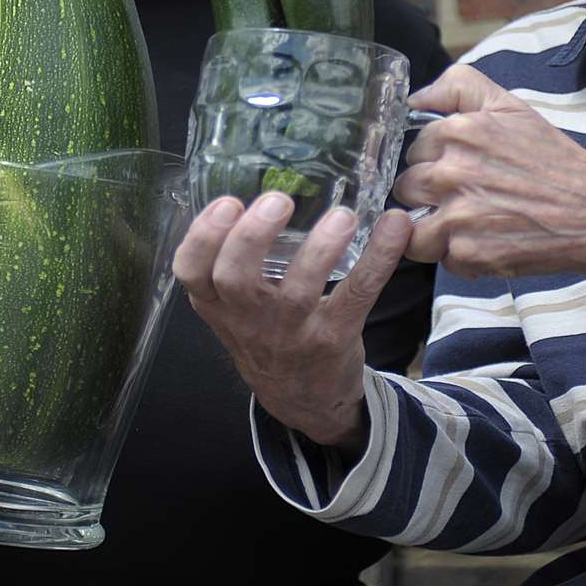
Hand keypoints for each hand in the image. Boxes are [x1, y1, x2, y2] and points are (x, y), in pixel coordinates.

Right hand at [173, 193, 413, 447]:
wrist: (303, 399)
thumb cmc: (267, 335)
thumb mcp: (234, 308)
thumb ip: (235, 262)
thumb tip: (260, 185)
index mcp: (217, 304)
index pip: (190, 272)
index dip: (202, 237)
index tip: (227, 202)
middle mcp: (248, 320)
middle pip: (234, 278)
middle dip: (251, 236)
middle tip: (278, 200)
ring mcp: (290, 333)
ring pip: (297, 291)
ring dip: (321, 249)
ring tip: (342, 216)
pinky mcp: (333, 338)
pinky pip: (357, 294)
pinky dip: (379, 258)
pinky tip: (394, 227)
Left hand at [395, 65, 585, 280]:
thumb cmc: (555, 161)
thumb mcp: (511, 107)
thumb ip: (458, 88)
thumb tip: (415, 99)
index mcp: (458, 132)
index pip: (415, 150)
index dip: (436, 162)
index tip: (462, 170)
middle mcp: (451, 171)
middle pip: (406, 188)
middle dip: (430, 196)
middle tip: (469, 198)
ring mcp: (456, 215)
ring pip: (412, 228)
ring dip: (437, 230)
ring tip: (472, 225)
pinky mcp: (466, 253)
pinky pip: (441, 259)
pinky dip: (462, 257)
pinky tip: (490, 243)